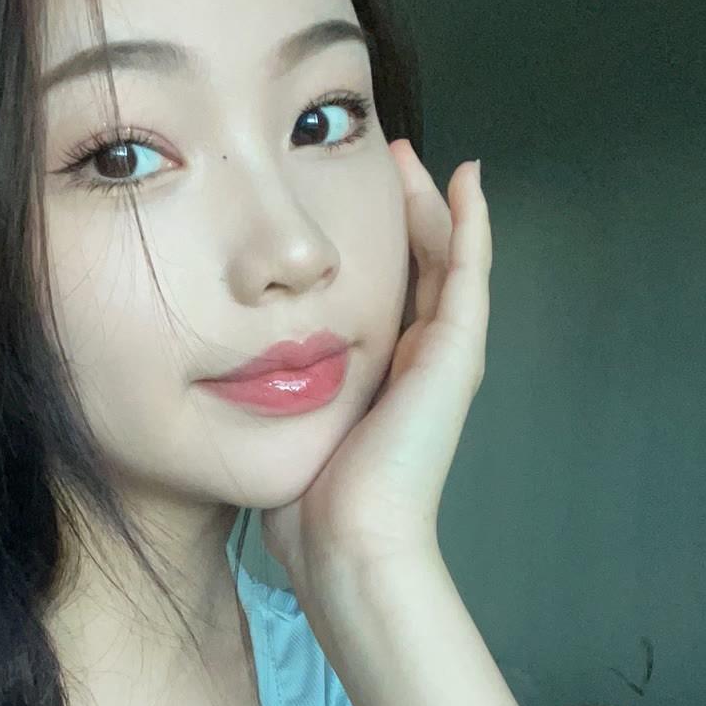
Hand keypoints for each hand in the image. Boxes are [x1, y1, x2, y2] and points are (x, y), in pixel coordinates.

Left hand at [260, 142, 491, 587]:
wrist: (350, 546)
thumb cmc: (309, 511)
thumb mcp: (285, 435)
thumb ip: (273, 403)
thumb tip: (232, 384)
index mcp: (379, 382)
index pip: (381, 298)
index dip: (369, 251)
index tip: (341, 206)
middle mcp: (416, 364)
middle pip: (416, 270)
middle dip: (401, 215)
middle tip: (383, 162)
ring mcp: (443, 358)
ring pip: (445, 262)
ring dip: (432, 206)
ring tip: (412, 158)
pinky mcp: (456, 355)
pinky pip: (471, 273)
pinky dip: (473, 225)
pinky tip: (467, 180)